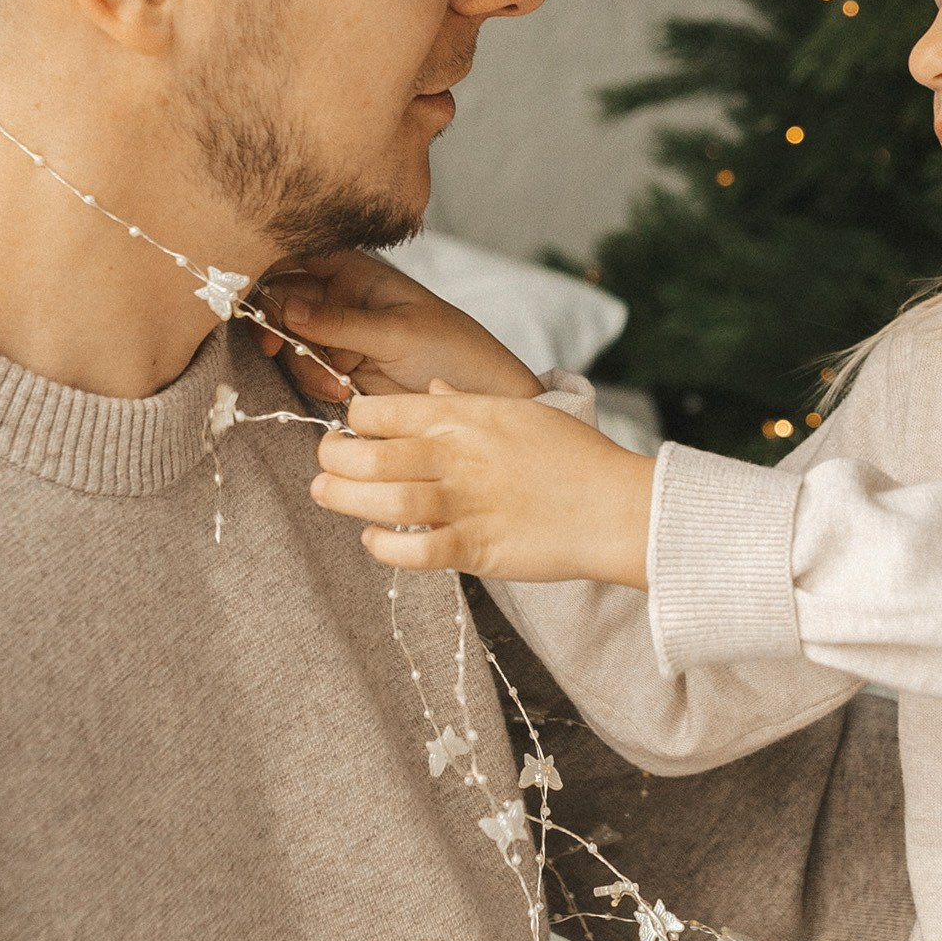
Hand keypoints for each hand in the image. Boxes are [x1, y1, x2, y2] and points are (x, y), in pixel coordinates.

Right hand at [256, 247, 540, 405]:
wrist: (478, 396)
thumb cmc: (452, 349)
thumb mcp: (398, 332)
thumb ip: (340, 321)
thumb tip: (287, 306)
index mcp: (356, 270)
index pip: (299, 255)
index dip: (270, 270)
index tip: (263, 299)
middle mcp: (340, 296)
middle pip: (283, 299)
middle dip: (278, 325)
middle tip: (277, 348)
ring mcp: (338, 332)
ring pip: (289, 339)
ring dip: (303, 363)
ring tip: (338, 384)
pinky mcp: (339, 366)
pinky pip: (305, 368)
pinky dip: (314, 382)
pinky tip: (342, 392)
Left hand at [314, 383, 654, 584]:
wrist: (617, 506)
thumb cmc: (572, 456)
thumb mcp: (518, 411)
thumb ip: (465, 402)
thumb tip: (428, 389)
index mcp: (463, 417)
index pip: (379, 411)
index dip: (354, 421)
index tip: (353, 431)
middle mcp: (456, 456)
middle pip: (366, 456)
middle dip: (333, 460)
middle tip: (325, 466)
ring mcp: (464, 504)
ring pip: (380, 502)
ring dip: (343, 499)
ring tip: (327, 495)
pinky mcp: (475, 548)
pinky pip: (411, 551)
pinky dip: (383, 547)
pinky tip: (374, 540)